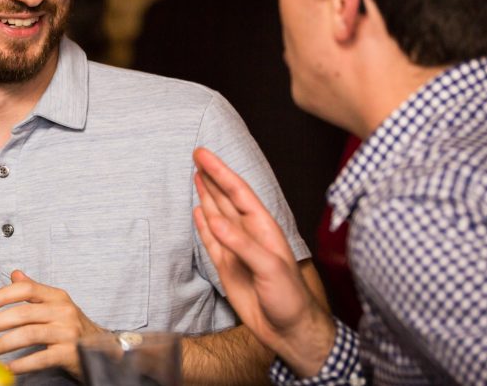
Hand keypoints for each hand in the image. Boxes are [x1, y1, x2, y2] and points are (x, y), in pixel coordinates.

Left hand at [0, 270, 104, 376]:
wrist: (102, 349)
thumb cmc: (73, 325)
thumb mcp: (56, 304)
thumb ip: (34, 290)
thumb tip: (15, 274)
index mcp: (58, 296)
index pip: (27, 289)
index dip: (4, 294)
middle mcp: (63, 312)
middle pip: (23, 314)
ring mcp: (67, 333)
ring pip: (29, 335)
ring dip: (4, 343)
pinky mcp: (69, 354)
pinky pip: (40, 359)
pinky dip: (21, 364)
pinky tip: (9, 366)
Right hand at [192, 147, 335, 376]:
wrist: (289, 331)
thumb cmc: (290, 298)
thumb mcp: (269, 268)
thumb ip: (241, 243)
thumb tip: (213, 219)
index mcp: (263, 228)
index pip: (237, 192)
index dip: (220, 172)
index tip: (202, 155)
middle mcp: (248, 234)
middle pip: (226, 198)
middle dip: (212, 176)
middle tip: (196, 154)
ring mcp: (235, 249)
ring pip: (217, 214)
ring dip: (207, 194)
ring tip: (196, 174)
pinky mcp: (226, 266)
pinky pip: (210, 240)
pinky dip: (202, 225)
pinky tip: (198, 210)